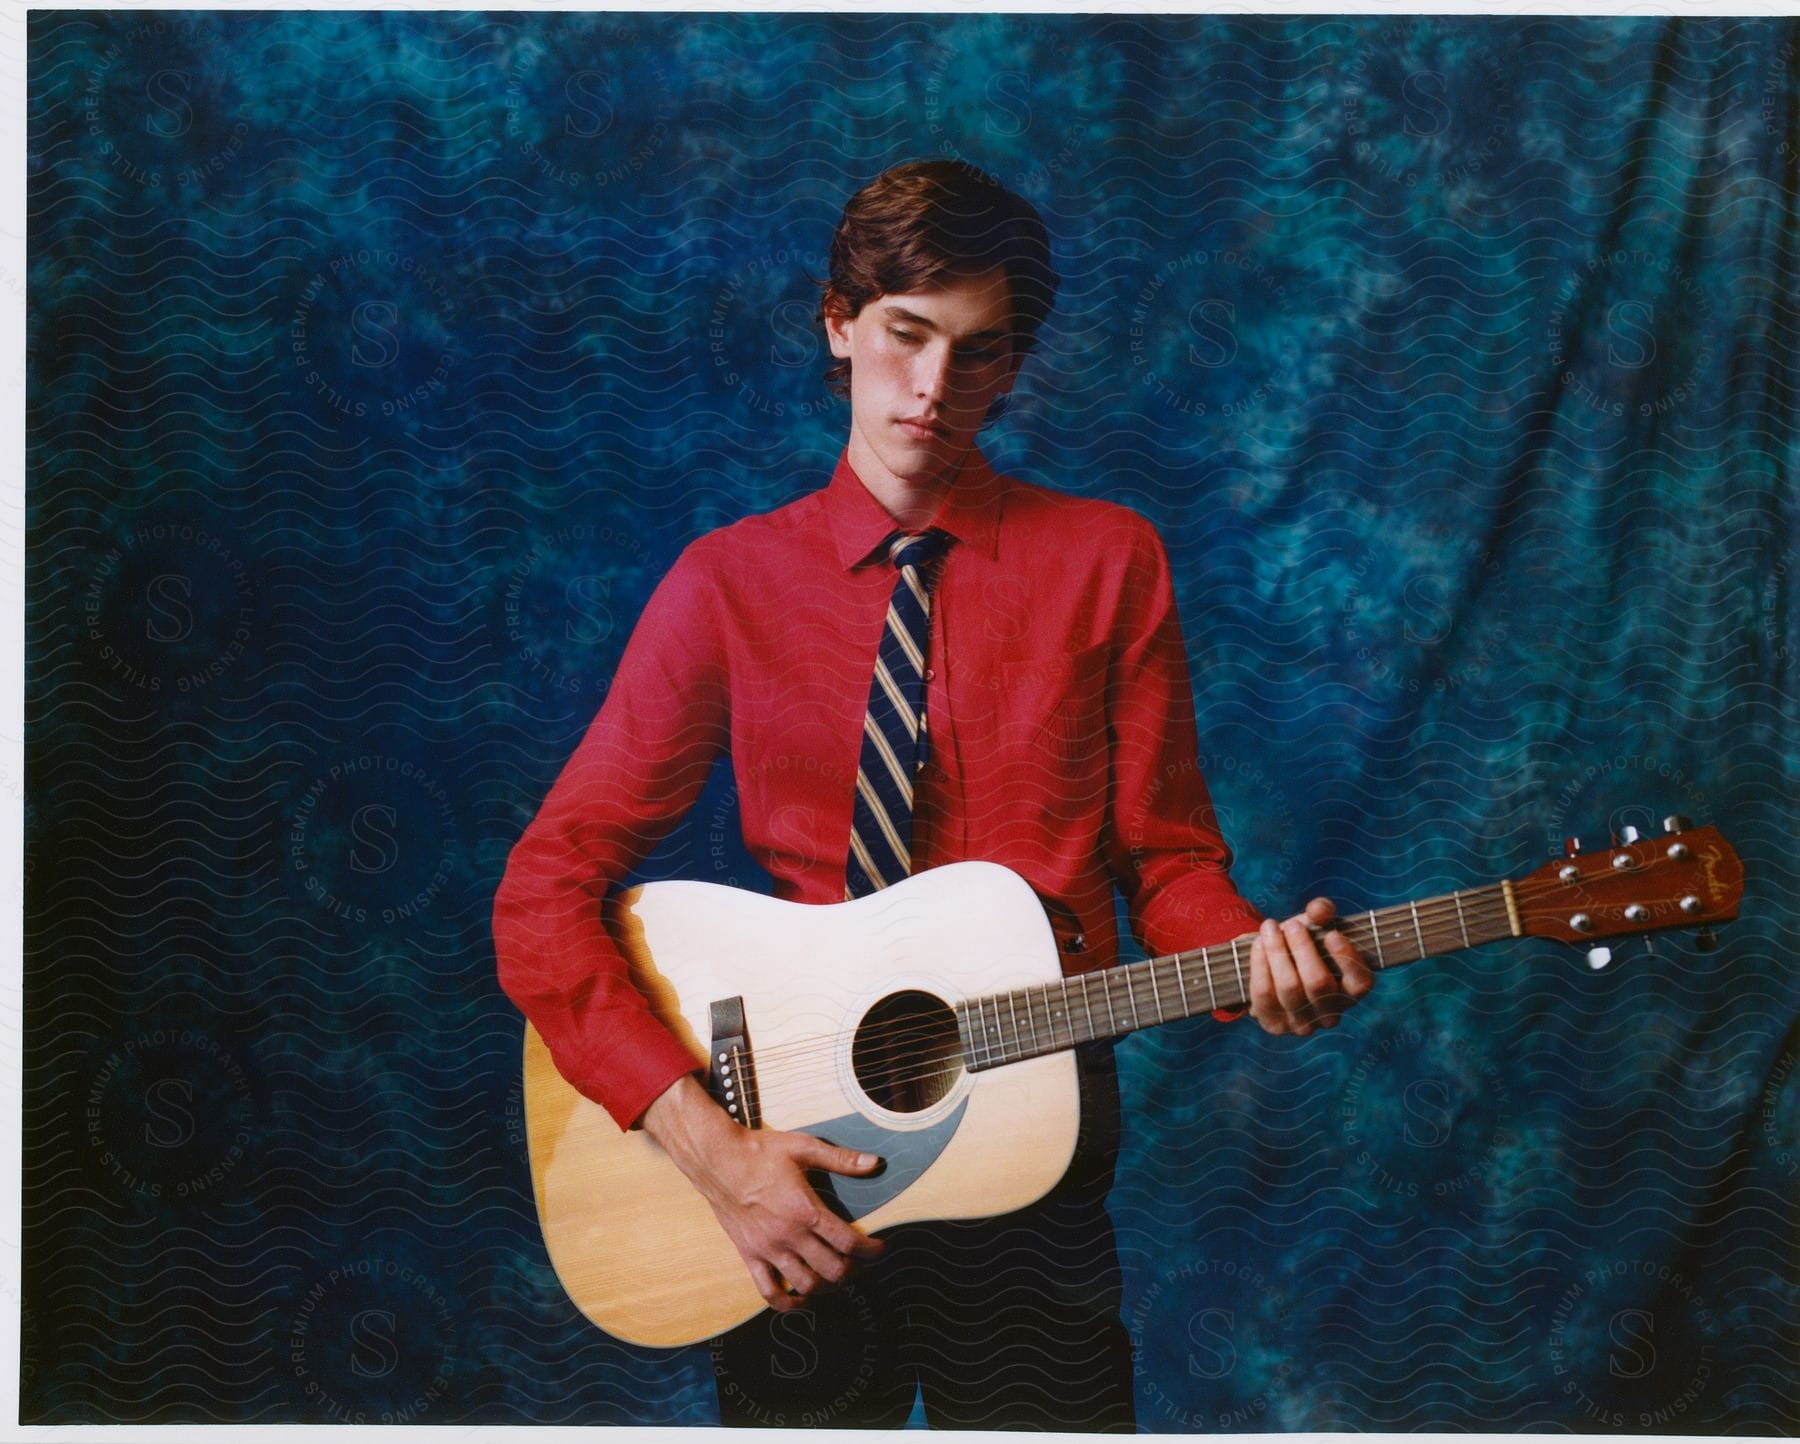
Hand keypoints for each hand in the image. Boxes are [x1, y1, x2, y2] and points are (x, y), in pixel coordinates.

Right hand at [641, 1074, 885, 1310]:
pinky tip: (801, 1297)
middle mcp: (789, 1236)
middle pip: (832, 1270)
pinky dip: (788, 1302)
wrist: (718, 1160)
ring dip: (827, 1287)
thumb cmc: (762, 1151)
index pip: (849, 1242)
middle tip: (861, 1263)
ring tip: (836, 1276)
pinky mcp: (750, 1256)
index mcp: (806, 1210)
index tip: (881, 1249)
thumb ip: (841, 1159)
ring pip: (806, 1285)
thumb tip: (874, 1162)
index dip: (871, 1251)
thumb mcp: (804, 1148)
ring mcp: (768, 1249)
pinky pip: (769, 1292)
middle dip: (854, 1271)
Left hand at [1247, 897, 1373, 1035]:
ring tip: (1269, 927)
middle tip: (1291, 924)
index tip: (1331, 934)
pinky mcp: (1274, 1024)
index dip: (1347, 959)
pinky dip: (1259, 964)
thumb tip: (1319, 910)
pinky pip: (1264, 993)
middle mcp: (1331, 1014)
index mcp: (1351, 991)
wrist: (1272, 968)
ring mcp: (1303, 1024)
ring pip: (1289, 987)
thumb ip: (1321, 912)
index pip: (1360, 982)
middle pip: (1318, 982)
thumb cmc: (1303, 946)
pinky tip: (1258, 944)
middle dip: (1302, 948)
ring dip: (1277, 951)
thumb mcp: (1315, 926)